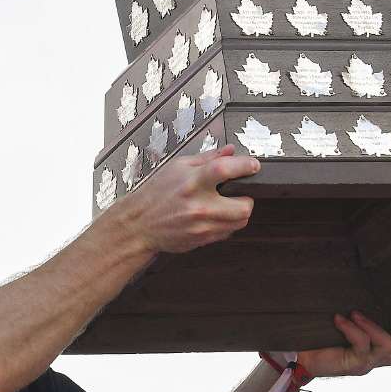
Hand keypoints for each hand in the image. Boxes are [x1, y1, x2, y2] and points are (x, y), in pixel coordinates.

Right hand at [115, 144, 258, 254]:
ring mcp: (202, 226)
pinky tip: (214, 216)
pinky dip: (227, 224)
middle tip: (238, 193)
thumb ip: (207, 159)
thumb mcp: (177, 167)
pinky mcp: (202, 240)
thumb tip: (229, 151)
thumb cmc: (154, 195)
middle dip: (246, 197)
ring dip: (239, 212)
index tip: (252, 165)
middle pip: (244, 205)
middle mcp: (199, 206)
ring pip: (240, 222)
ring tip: (226, 204)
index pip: (225, 170)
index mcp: (192, 182)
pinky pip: (228, 233)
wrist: (139, 225)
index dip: (245, 165)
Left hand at [298, 311, 390, 377]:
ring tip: (356, 313)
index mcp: (376, 352)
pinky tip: (339, 319)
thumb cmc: (321, 339)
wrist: (300, 358)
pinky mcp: (353, 364)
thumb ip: (357, 316)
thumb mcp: (344, 326)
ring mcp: (366, 364)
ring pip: (386, 345)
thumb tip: (362, 287)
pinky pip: (361, 344)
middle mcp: (375, 360)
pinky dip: (352, 328)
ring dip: (373, 325)